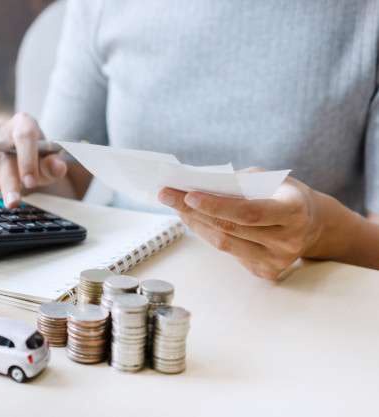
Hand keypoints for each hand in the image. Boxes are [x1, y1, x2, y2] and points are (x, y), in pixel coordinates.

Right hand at [0, 113, 67, 206]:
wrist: (21, 169)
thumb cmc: (36, 165)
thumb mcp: (49, 168)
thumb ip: (54, 167)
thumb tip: (58, 167)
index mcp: (25, 123)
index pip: (25, 134)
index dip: (27, 158)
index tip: (30, 182)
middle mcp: (3, 127)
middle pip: (1, 147)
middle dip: (7, 178)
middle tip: (13, 201)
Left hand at [158, 176, 324, 279]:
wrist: (312, 224)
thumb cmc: (283, 194)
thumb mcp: (268, 179)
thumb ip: (237, 183)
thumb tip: (196, 185)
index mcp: (294, 211)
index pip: (249, 212)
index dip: (216, 205)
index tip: (187, 195)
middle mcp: (289, 240)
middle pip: (231, 229)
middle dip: (193, 211)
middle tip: (166, 195)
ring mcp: (278, 260)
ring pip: (225, 244)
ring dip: (196, 224)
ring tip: (175, 206)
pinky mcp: (267, 272)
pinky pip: (229, 253)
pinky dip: (208, 235)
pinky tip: (195, 221)